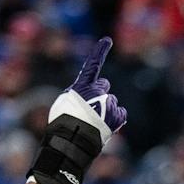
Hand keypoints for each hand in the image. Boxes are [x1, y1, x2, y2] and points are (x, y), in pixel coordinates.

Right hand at [31, 37, 123, 183]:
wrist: (74, 142)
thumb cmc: (63, 125)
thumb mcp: (64, 104)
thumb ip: (78, 96)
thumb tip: (89, 99)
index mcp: (82, 86)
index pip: (92, 65)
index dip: (100, 51)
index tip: (107, 40)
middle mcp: (97, 91)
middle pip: (104, 86)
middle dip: (100, 93)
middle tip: (92, 109)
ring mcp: (109, 103)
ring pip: (111, 102)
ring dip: (106, 109)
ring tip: (95, 123)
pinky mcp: (117, 116)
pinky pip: (120, 113)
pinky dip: (115, 118)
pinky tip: (106, 125)